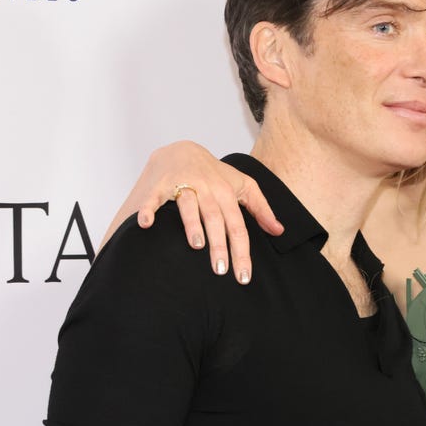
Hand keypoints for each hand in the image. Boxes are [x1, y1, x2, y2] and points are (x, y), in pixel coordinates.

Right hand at [134, 140, 283, 283]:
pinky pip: (154, 197)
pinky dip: (149, 208)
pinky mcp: (161, 184)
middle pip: (215, 218)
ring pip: (189, 205)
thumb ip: (261, 209)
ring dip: (192, 224)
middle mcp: (207, 189)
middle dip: (218, 244)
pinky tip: (146, 223)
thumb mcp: (243, 186)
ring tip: (196, 245)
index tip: (243, 277)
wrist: (183, 149)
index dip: (242, 252)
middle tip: (220, 269)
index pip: (238, 227)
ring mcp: (183, 184)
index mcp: (227, 194)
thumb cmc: (216, 174)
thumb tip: (279, 231)